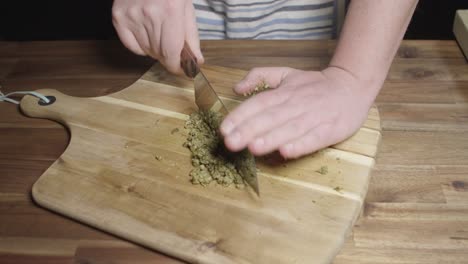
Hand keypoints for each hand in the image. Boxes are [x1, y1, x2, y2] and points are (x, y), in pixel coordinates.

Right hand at [112, 0, 202, 73]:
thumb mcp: (187, 8)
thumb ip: (192, 37)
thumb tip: (196, 62)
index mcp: (171, 11)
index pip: (171, 53)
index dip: (177, 67)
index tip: (182, 70)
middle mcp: (149, 14)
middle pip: (159, 53)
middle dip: (169, 56)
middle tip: (173, 47)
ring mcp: (131, 16)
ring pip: (146, 51)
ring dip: (156, 49)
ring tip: (160, 32)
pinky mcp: (118, 16)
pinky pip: (131, 46)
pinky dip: (141, 46)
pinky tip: (147, 33)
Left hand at [219, 67, 376, 158]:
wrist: (352, 85)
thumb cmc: (314, 84)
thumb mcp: (286, 74)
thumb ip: (260, 76)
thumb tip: (236, 87)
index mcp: (284, 92)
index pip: (259, 103)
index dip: (240, 116)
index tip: (224, 129)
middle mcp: (297, 104)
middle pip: (270, 117)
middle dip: (249, 130)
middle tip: (230, 142)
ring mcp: (314, 117)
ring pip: (290, 128)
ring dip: (271, 138)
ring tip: (253, 148)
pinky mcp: (331, 129)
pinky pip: (314, 138)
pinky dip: (301, 145)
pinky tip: (287, 152)